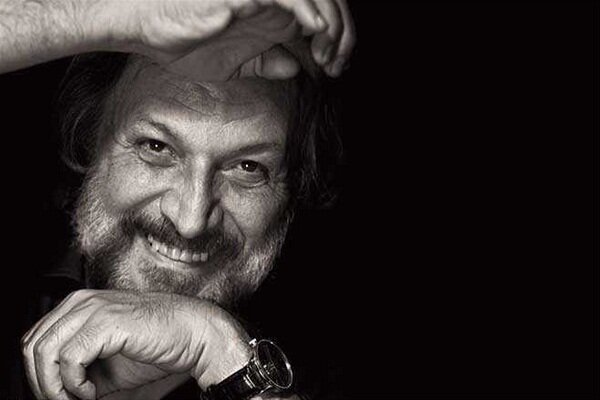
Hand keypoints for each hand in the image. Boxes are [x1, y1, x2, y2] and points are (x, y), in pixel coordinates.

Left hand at [21, 289, 252, 399]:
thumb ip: (81, 371)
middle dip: (42, 382)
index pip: (36, 338)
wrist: (195, 335)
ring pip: (44, 351)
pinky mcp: (106, 322)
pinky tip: (92, 391)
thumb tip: (59, 393)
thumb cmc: (160, 343)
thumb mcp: (109, 362)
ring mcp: (94, 309)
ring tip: (80, 397)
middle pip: (33, 345)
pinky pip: (69, 359)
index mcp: (81, 305)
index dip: (40, 374)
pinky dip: (74, 383)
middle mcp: (83, 302)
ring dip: (54, 385)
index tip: (60, 395)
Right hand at [88, 0, 354, 79]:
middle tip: (337, 64)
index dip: (338, 38)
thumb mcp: (233, 63)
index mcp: (271, 11)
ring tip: (328, 54)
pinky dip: (307, 11)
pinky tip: (313, 33)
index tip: (335, 68)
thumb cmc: (182, 40)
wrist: (144, 28)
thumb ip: (265, 61)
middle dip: (343, 33)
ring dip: (332, 24)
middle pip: (327, 1)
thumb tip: (295, 68)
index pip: (320, 15)